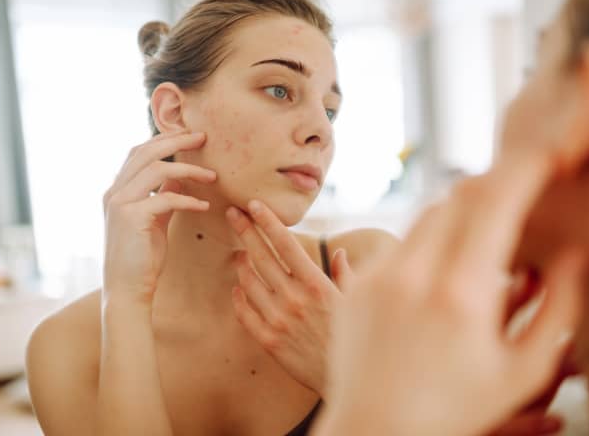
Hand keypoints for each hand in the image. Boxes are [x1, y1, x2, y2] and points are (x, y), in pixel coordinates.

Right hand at [102, 131, 215, 305]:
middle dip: (177, 140)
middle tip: (203, 138)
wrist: (127, 290)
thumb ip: (162, 198)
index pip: (139, 152)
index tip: (190, 136)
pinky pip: (165, 198)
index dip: (164, 140)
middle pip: (146, 152)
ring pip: (156, 169)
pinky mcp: (132, 218)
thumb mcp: (154, 221)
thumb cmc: (142, 259)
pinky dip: (188, 199)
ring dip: (188, 169)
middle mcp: (114, 193)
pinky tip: (204, 206)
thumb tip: (178, 179)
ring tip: (212, 176)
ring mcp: (120, 204)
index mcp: (117, 191)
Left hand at [225, 200, 349, 396]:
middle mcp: (295, 299)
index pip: (286, 244)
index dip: (268, 222)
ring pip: (248, 282)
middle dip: (245, 231)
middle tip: (232, 213)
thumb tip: (339, 252)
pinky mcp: (269, 341)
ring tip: (238, 252)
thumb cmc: (356, 338)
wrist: (350, 382)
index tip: (254, 204)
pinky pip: (245, 313)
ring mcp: (279, 320)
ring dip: (241, 263)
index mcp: (317, 285)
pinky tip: (237, 288)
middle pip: (261, 257)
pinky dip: (239, 297)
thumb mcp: (356, 302)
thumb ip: (345, 274)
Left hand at [316, 149, 587, 435]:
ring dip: (459, 213)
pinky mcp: (355, 284)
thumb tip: (578, 255)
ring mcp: (377, 277)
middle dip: (493, 186)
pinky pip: (399, 242)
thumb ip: (560, 308)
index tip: (543, 157)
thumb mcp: (523, 370)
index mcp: (460, 295)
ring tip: (480, 241)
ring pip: (426, 215)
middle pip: (458, 196)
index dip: (523, 169)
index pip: (494, 203)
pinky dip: (427, 241)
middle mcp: (413, 276)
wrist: (376, 431)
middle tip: (517, 194)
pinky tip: (439, 271)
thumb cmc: (455, 410)